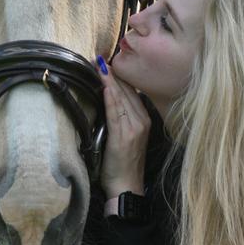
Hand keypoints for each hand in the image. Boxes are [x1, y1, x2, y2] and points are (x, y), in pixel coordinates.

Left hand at [98, 64, 150, 197]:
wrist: (127, 187)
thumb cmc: (124, 164)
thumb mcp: (129, 137)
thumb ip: (123, 119)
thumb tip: (110, 100)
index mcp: (144, 120)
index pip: (132, 92)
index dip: (120, 76)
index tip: (107, 62)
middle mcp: (142, 121)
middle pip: (127, 91)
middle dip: (113, 74)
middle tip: (100, 57)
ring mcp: (134, 128)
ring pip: (120, 98)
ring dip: (109, 80)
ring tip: (99, 64)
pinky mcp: (123, 136)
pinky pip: (115, 111)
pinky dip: (109, 96)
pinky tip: (104, 84)